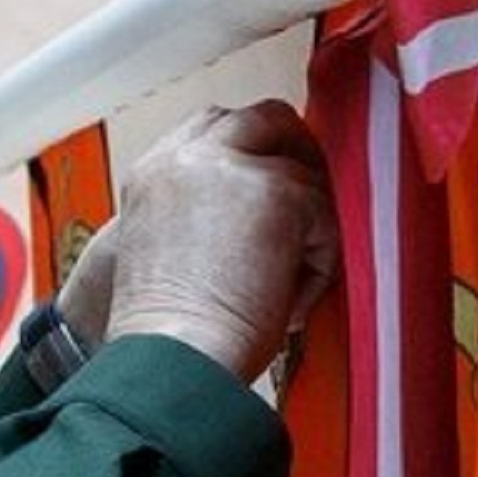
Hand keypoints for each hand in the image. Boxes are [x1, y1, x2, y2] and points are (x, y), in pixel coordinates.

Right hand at [73, 100, 335, 377]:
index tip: (271, 179)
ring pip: (302, 172)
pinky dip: (320, 263)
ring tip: (286, 287)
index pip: (211, 128)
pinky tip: (290, 304)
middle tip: (310, 203)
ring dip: (308, 226)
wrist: (170, 358)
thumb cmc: (169, 334)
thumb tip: (261, 218)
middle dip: (294, 152)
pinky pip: (325, 214)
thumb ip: (204, 213)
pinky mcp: (278, 192)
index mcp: (152, 174)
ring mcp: (231, 168)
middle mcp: (184, 158)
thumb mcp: (171, 252)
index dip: (251, 147)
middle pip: (259, 118)